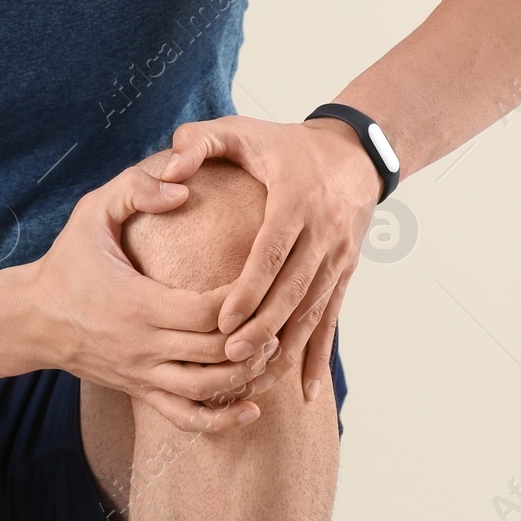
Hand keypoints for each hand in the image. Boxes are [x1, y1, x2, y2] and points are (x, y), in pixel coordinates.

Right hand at [29, 162, 283, 432]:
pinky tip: (251, 409)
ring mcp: (142, 374)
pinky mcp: (140, 391)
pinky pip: (185, 418)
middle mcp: (143, 345)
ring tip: (273, 351)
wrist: (32, 318)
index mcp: (138, 303)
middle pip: (218, 351)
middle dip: (256, 336)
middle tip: (281, 311)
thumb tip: (183, 186)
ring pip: (208, 388)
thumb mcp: (92, 211)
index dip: (243, 299)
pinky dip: (221, 420)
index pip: (209, 311)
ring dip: (247, 375)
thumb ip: (135, 188)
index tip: (261, 275)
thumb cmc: (69, 259)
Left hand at [160, 113, 379, 403]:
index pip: (272, 249)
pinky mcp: (345, 273)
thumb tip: (168, 169)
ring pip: (313, 311)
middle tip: (229, 357)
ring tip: (255, 379)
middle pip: (294, 288)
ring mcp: (339, 256)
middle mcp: (324, 230)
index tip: (221, 321)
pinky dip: (319, 356)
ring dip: (287, 348)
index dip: (249, 288)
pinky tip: (307, 390)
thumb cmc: (282, 143)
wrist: (352, 154)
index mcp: (296, 197)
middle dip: (263, 328)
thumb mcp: (240, 129)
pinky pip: (331, 319)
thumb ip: (198, 141)